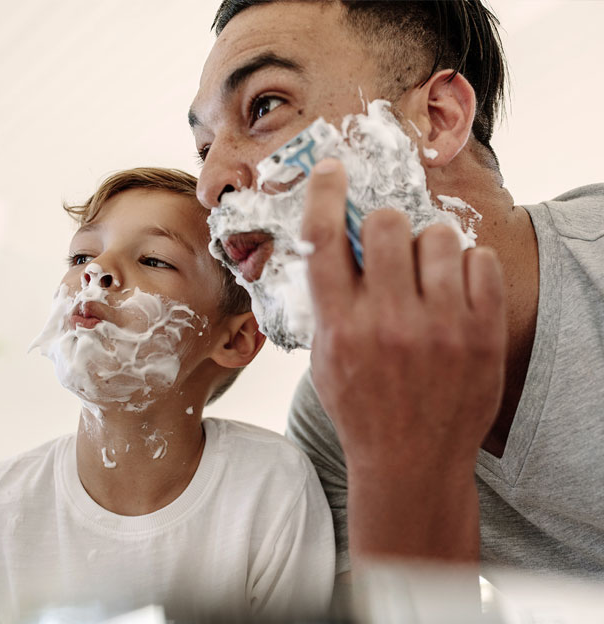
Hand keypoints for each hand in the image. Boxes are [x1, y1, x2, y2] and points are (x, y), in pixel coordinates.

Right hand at [301, 158, 506, 561]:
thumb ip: (331, 302)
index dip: (325, 193)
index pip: (324, 238)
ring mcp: (440, 326)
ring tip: (427, 276)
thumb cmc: (364, 409)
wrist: (413, 461)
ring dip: (428, 246)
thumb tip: (342, 242)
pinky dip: (467, 266)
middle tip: (391, 247)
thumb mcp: (327, 359)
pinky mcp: (483, 333)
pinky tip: (456, 292)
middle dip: (386, 226)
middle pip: (387, 223)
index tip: (331, 171)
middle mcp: (388, 320)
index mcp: (340, 326)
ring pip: (438, 235)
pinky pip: (481, 259)